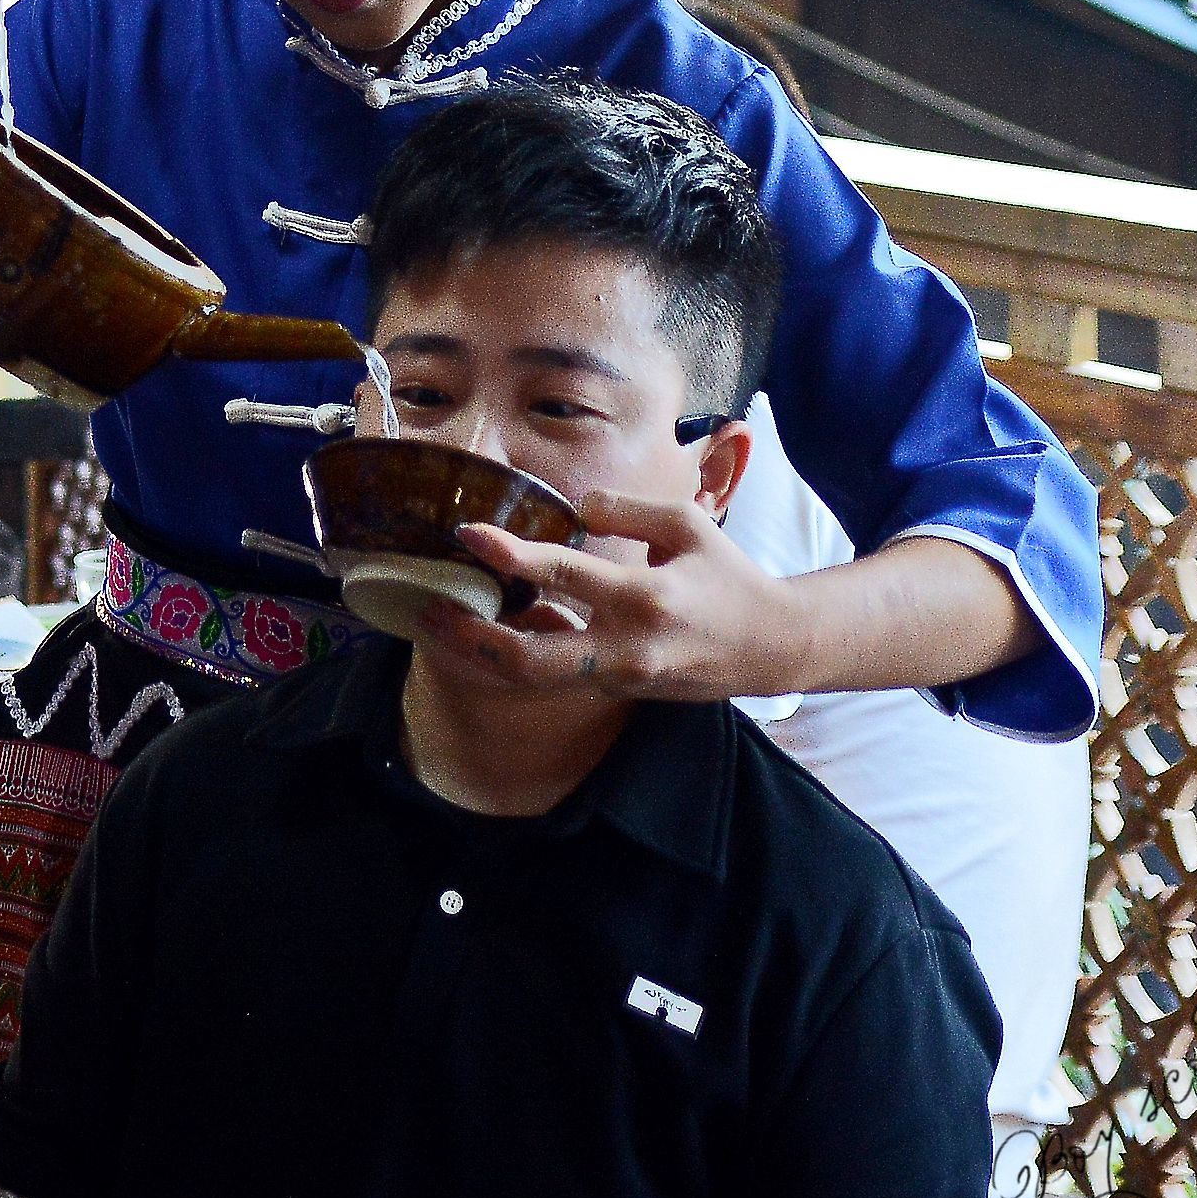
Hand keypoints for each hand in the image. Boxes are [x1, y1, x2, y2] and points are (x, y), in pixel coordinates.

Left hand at [411, 490, 810, 701]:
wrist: (770, 647)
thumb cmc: (728, 576)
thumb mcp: (687, 524)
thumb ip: (626, 508)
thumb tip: (574, 507)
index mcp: (646, 597)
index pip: (564, 575)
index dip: (510, 553)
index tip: (468, 532)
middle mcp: (626, 648)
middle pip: (529, 659)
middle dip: (470, 638)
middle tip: (426, 609)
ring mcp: (618, 678)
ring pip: (533, 679)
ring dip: (482, 654)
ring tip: (437, 624)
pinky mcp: (616, 690)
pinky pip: (553, 677)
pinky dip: (517, 657)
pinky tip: (487, 631)